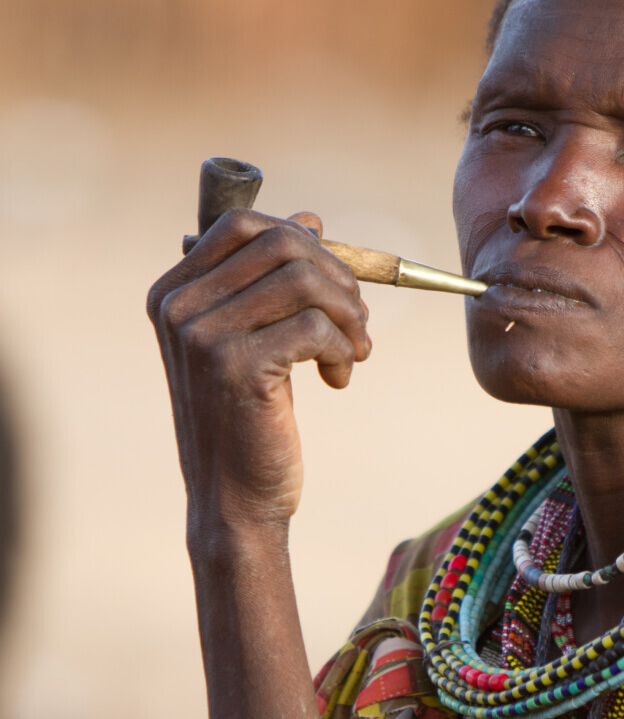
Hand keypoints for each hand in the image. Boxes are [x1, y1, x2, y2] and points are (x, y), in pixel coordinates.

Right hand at [147, 208, 371, 541]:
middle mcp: (179, 307)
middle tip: (356, 323)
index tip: (333, 284)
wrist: (235, 500)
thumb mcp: (252, 342)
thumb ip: (269, 283)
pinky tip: (338, 380)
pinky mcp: (236, 366)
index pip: (243, 225)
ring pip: (305, 281)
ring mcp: (202, 335)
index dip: (302, 241)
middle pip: (281, 244)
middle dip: (337, 277)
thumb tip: (309, 219)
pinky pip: (316, 327)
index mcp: (173, 293)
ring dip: (348, 316)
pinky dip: (344, 350)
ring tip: (354, 353)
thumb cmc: (248, 421)